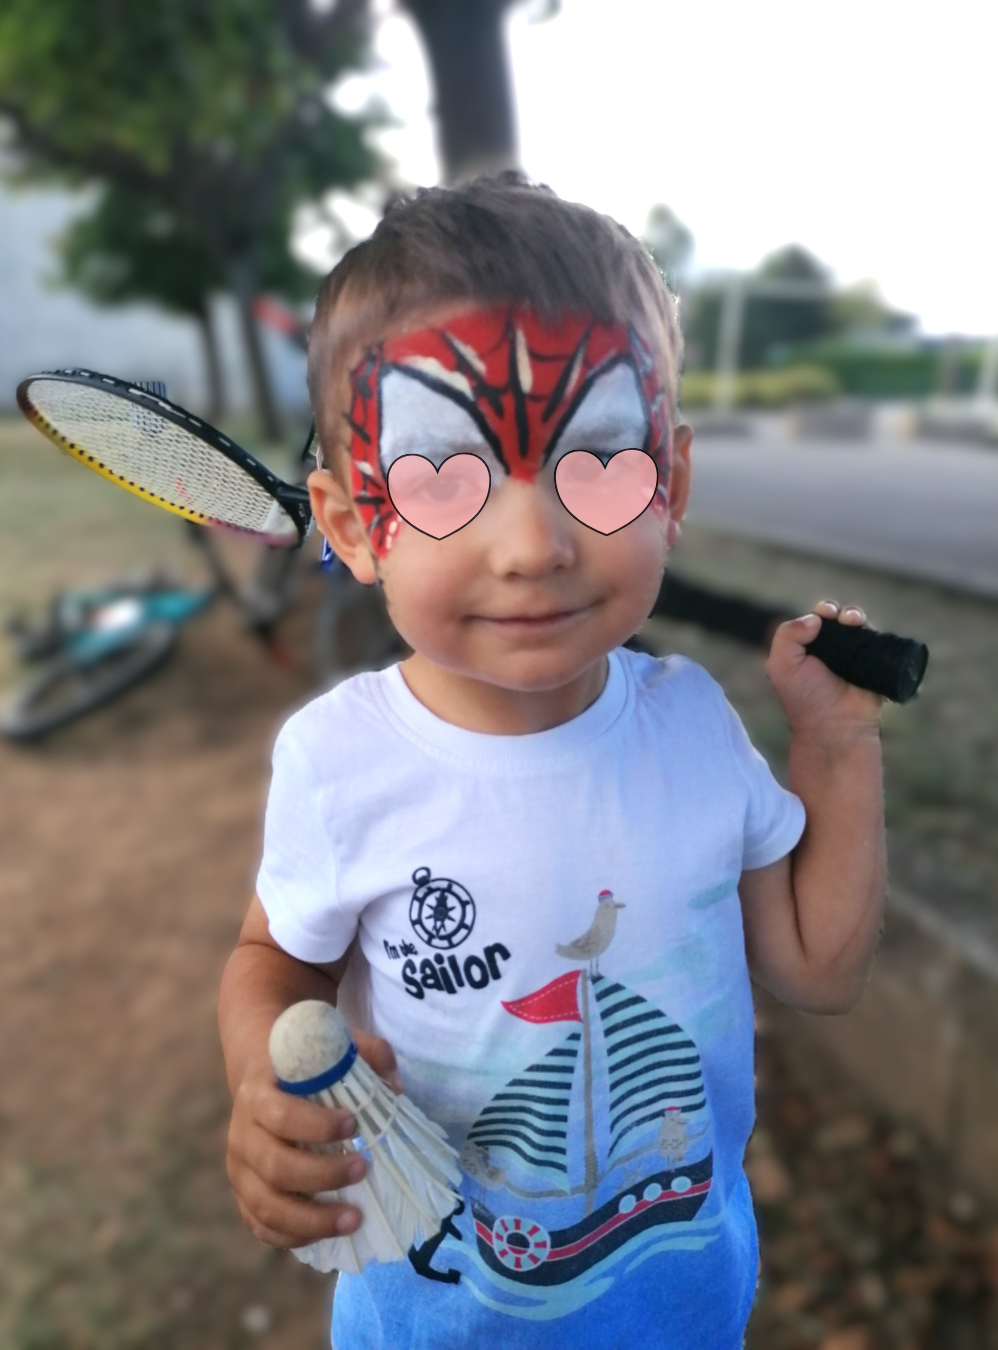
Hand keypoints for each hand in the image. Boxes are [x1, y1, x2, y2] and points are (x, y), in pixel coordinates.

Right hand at [226, 1028, 399, 1248]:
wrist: (262, 1078)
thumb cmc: (305, 1068)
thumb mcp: (331, 1048)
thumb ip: (368, 1053)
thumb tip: (395, 1087)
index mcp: (257, 1094)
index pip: (280, 1115)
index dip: (316, 1125)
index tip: (354, 1125)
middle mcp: (241, 1134)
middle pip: (275, 1166)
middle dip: (322, 1175)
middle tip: (363, 1169)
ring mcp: (239, 1169)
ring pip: (266, 1206)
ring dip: (312, 1219)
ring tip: (355, 1219)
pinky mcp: (243, 1195)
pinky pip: (261, 1225)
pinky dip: (293, 1237)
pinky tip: (328, 1235)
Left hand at [766, 600, 882, 737]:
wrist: (835, 725)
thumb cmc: (805, 698)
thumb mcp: (781, 666)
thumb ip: (787, 635)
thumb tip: (815, 618)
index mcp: (804, 649)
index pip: (813, 620)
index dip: (820, 612)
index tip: (824, 614)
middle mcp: (828, 651)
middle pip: (837, 619)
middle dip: (839, 611)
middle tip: (840, 617)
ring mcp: (852, 657)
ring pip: (857, 626)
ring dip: (856, 616)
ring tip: (854, 621)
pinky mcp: (872, 664)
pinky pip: (876, 641)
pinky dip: (873, 631)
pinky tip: (868, 630)